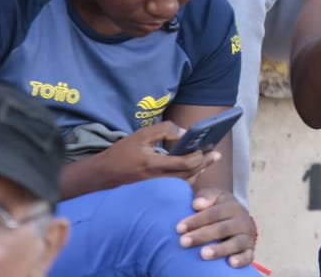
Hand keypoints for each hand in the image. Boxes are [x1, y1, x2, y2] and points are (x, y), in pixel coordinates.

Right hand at [86, 121, 218, 189]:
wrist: (104, 174)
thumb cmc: (123, 152)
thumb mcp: (141, 135)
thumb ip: (164, 130)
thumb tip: (185, 132)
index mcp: (152, 164)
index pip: (183, 163)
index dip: (197, 156)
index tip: (204, 146)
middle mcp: (156, 179)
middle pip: (188, 174)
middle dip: (205, 164)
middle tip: (216, 155)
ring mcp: (156, 188)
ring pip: (184, 183)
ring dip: (199, 172)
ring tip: (210, 161)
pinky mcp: (156, 191)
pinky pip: (177, 188)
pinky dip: (189, 179)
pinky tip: (196, 170)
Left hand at [176, 187, 254, 266]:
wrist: (237, 217)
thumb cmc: (219, 208)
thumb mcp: (214, 197)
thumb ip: (206, 196)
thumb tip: (197, 204)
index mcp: (232, 206)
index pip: (213, 213)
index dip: (196, 221)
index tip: (178, 228)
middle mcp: (242, 221)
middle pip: (222, 229)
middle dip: (202, 236)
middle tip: (183, 242)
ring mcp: (247, 236)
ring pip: (235, 243)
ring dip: (219, 249)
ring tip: (203, 254)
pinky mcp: (250, 250)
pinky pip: (248, 256)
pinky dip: (241, 259)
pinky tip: (231, 263)